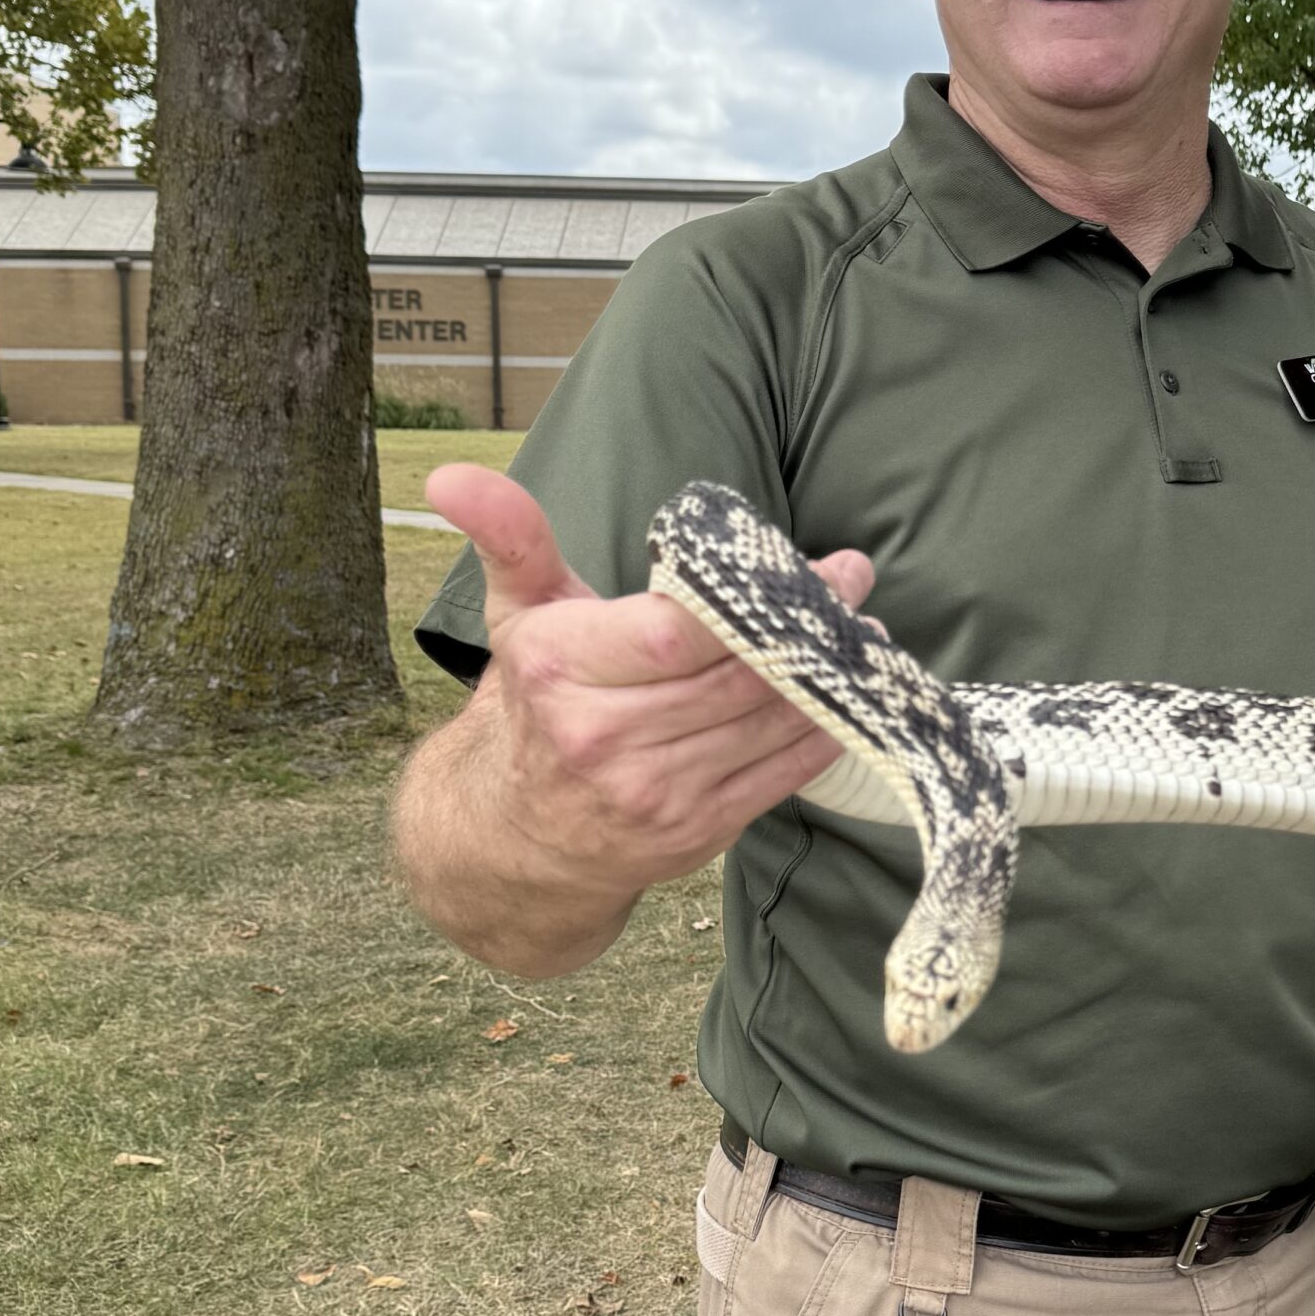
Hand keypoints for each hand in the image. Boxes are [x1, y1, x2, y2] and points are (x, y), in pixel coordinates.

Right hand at [422, 463, 871, 896]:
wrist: (515, 838)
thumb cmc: (534, 702)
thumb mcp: (518, 613)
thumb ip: (510, 536)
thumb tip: (453, 477)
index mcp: (562, 671)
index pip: (674, 634)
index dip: (749, 602)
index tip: (812, 563)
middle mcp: (604, 738)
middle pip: (731, 677)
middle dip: (803, 626)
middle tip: (854, 579)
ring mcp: (654, 793)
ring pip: (764, 723)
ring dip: (826, 675)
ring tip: (861, 626)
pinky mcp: (696, 831)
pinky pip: (779, 774)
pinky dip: (821, 730)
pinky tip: (848, 691)